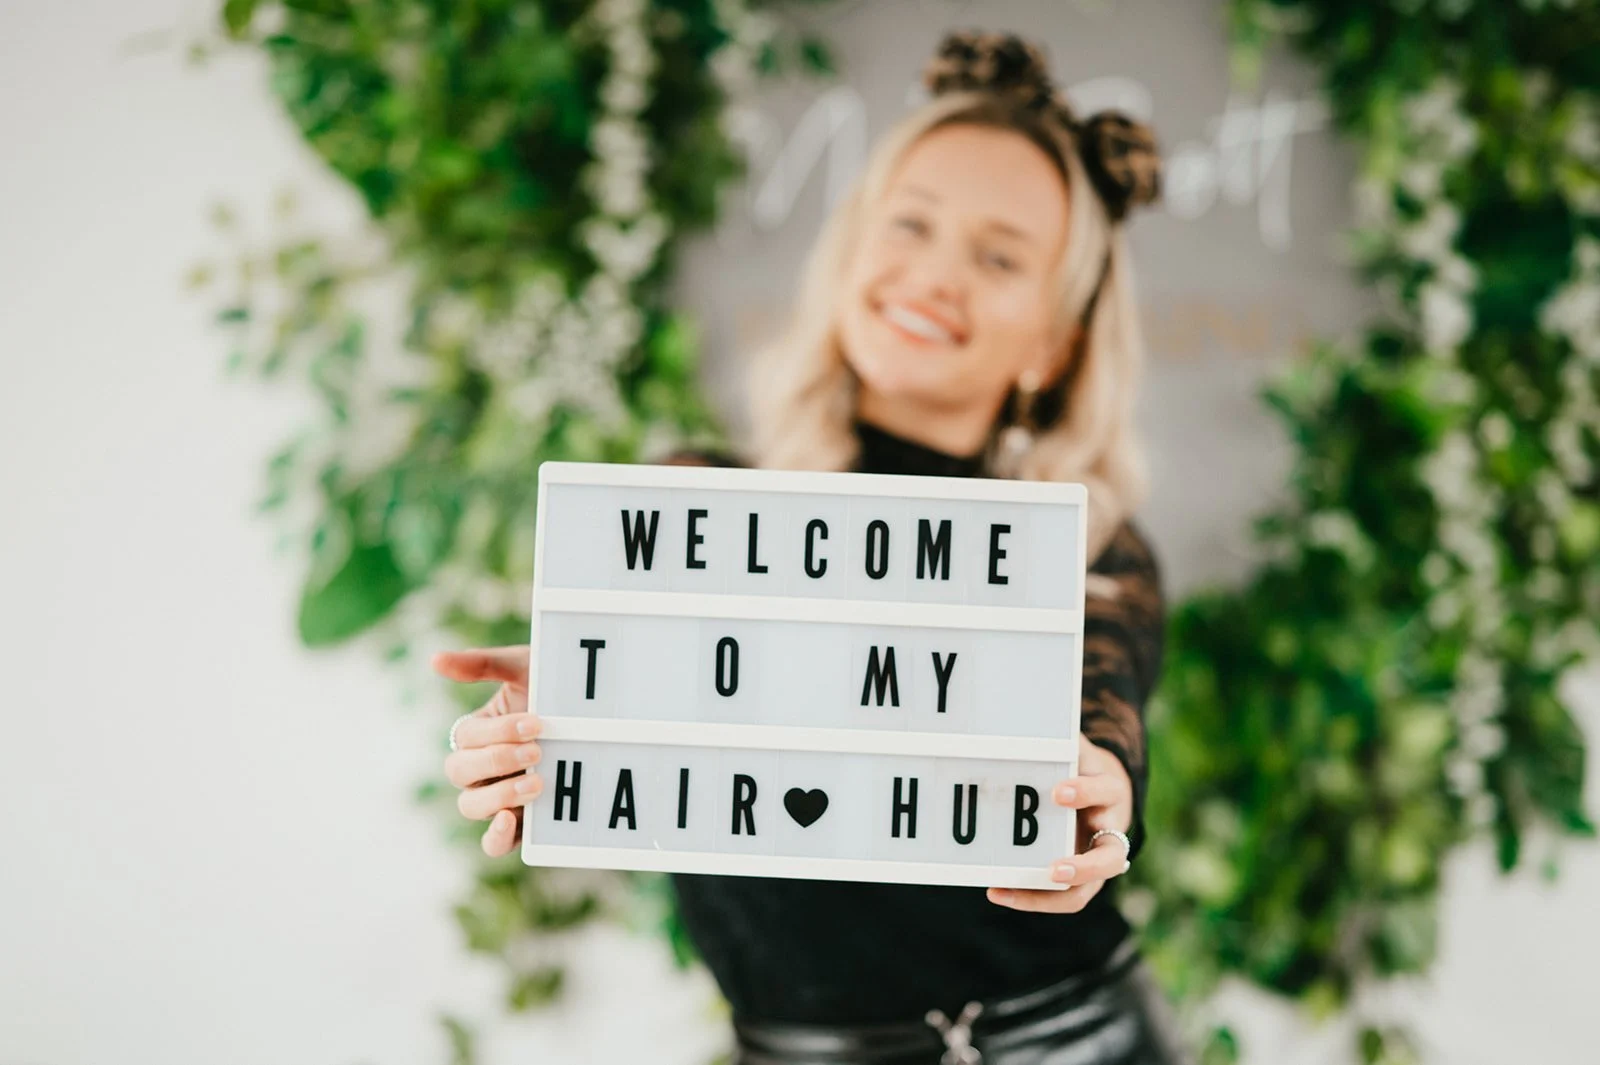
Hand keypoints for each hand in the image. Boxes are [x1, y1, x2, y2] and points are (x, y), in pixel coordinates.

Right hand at [431, 646, 540, 856]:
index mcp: (478, 733)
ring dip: (498, 796)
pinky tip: (508, 822)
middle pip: (460, 772)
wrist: (602, 715)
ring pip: (471, 806)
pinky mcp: (521, 825)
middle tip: (537, 752)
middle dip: (497, 761)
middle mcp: (481, 768)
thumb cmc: (554, 688)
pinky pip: (494, 843)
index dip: (496, 732)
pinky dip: (494, 837)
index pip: (467, 737)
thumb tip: (435, 660)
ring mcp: (498, 797)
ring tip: (536, 784)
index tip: (536, 723)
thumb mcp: (524, 669)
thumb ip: (483, 664)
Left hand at [986, 735, 1132, 911]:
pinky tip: (996, 891)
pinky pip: (1059, 897)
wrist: (1109, 792)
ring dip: (1046, 896)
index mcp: (1110, 793)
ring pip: (1083, 891)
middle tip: (1054, 868)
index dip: (1084, 792)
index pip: (1104, 792)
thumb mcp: (1079, 751)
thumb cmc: (1085, 769)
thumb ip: (1061, 741)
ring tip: (1004, 890)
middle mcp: (1110, 833)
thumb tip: (1021, 718)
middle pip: (1109, 859)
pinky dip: (1030, 898)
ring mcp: (1095, 862)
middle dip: (1083, 867)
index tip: (1057, 791)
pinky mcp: (1079, 880)